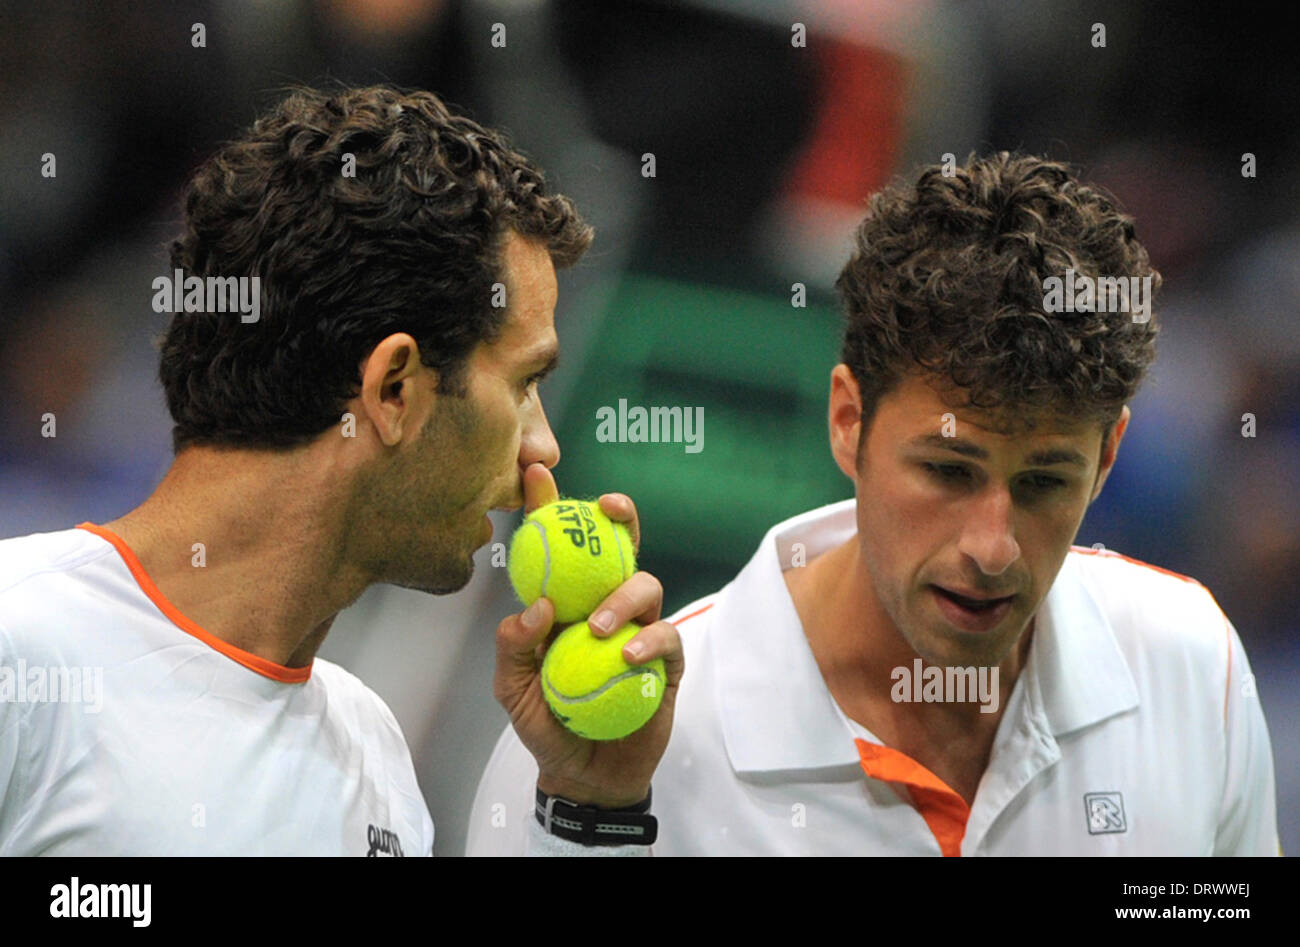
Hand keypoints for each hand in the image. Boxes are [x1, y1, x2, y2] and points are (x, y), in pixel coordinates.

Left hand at [493, 462, 683, 807]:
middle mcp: (605, 605)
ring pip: (646, 583)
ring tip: (596, 629)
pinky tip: (626, 657)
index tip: (538, 473)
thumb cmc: (547, 724)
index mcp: (567, 601)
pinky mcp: (667, 661)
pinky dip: (648, 641)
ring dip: (622, 596)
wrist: (584, 774)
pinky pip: (666, 635)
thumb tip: (534, 607)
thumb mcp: (510, 689)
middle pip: (620, 546)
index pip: (562, 547)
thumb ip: (512, 647)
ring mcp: (639, 629)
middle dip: (620, 516)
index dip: (552, 506)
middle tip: (609, 508)